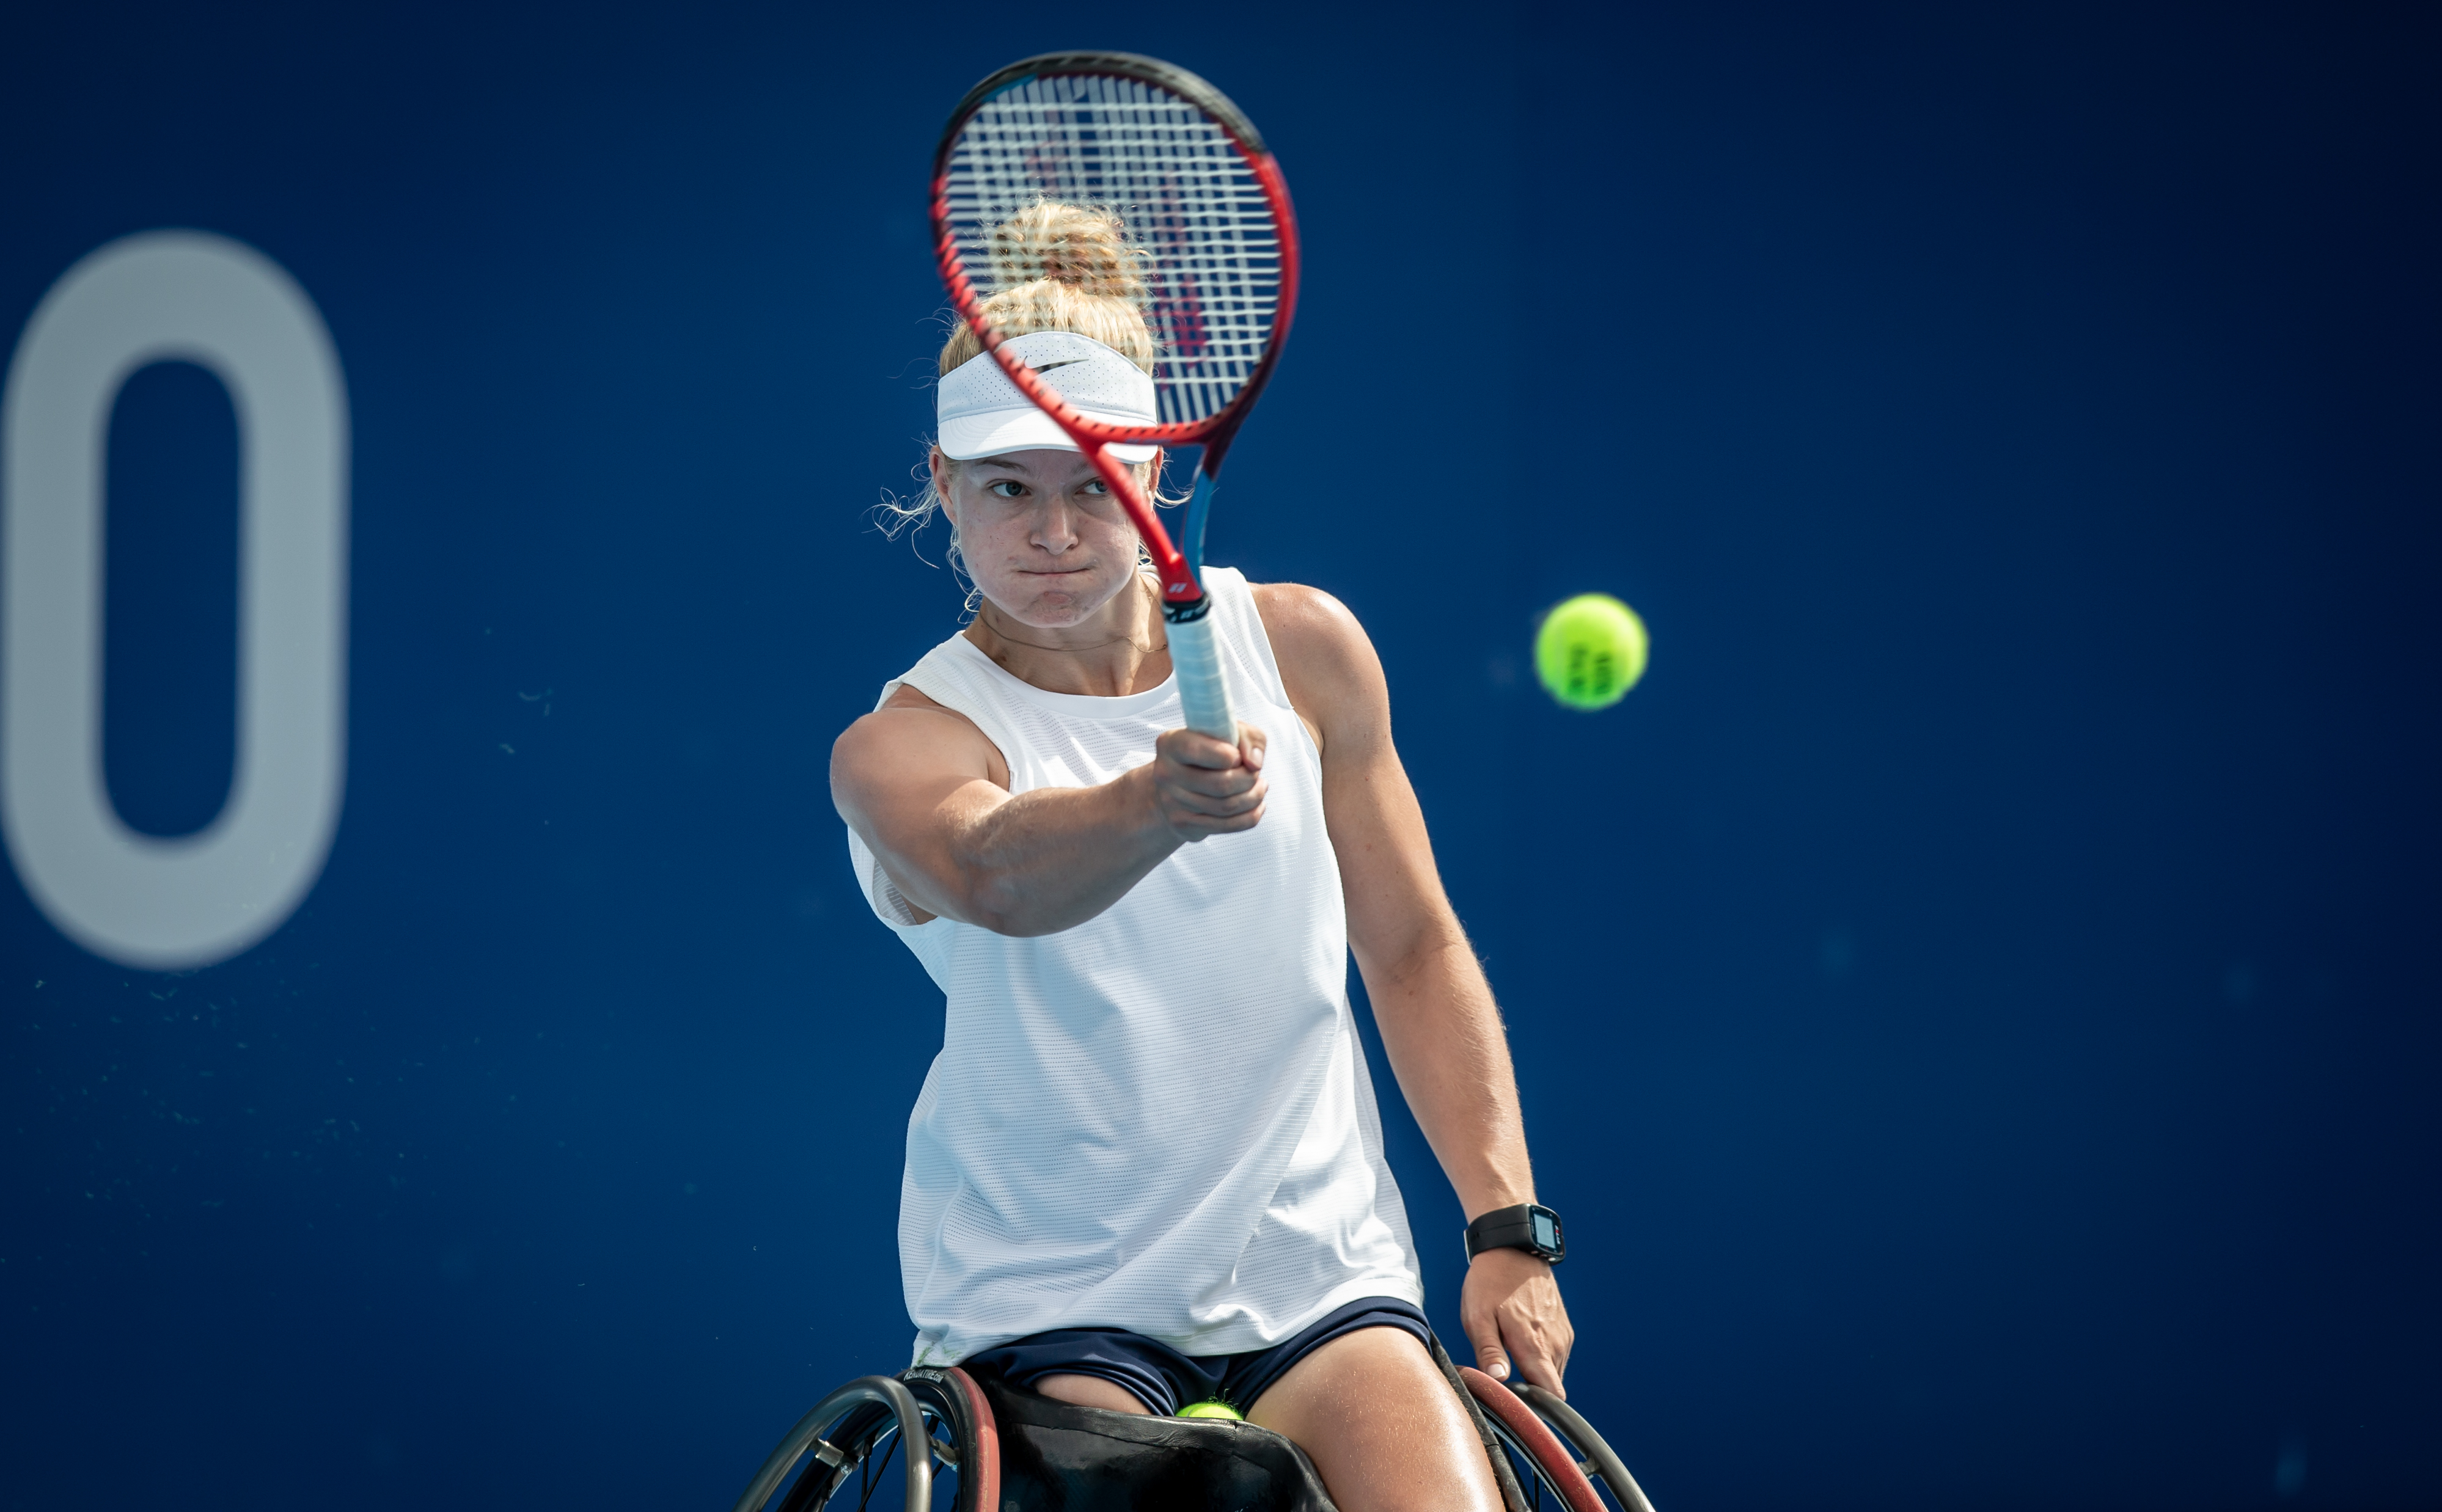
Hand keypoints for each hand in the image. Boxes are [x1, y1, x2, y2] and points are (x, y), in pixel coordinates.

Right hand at [1140, 722, 1266, 841]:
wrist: (1179, 785)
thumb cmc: (1208, 753)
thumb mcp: (1229, 733)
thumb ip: (1248, 738)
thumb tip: (1254, 763)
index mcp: (1171, 743)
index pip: (1196, 750)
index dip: (1228, 755)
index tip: (1238, 756)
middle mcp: (1166, 773)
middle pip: (1220, 784)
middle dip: (1248, 779)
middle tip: (1255, 774)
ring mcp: (1172, 802)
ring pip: (1227, 806)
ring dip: (1254, 797)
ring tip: (1259, 787)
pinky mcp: (1183, 824)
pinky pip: (1229, 825)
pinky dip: (1251, 815)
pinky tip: (1257, 805)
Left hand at [1460, 1247, 1572, 1397]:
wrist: (1512, 1249)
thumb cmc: (1490, 1282)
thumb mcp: (1478, 1316)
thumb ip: (1489, 1352)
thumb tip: (1498, 1380)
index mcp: (1534, 1344)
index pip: (1552, 1393)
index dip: (1538, 1407)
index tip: (1519, 1406)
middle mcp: (1555, 1342)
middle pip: (1552, 1386)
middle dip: (1532, 1390)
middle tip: (1505, 1376)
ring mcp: (1562, 1334)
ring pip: (1554, 1371)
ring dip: (1536, 1372)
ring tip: (1510, 1355)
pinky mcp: (1564, 1327)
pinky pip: (1556, 1355)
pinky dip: (1541, 1357)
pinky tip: (1521, 1343)